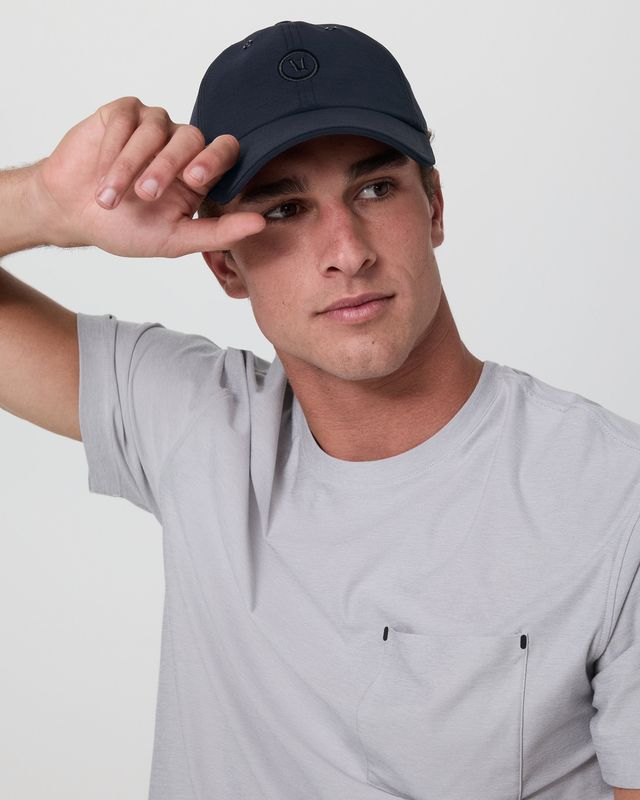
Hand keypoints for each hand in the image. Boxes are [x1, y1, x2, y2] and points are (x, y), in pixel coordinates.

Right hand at [31, 96, 265, 257]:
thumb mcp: (174, 240)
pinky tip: (99, 175)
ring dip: (130, 166)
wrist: (73, 214)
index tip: (194, 178)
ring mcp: (153, 125)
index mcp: (200, 173)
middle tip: (145, 195)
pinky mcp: (123, 112)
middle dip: (166, 167)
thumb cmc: (126, 229)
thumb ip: (217, 233)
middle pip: (191, 138)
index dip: (215, 159)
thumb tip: (261, 224)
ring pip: (155, 130)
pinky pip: (126, 120)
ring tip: (109, 198)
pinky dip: (111, 149)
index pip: (226, 152)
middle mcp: (181, 144)